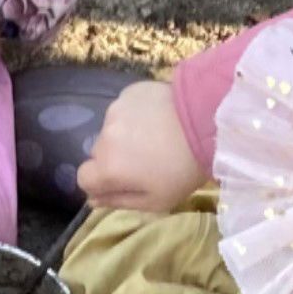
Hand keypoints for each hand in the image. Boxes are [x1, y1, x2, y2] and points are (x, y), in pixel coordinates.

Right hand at [78, 78, 203, 216]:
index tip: (121, 182)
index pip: (84, 178)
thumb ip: (119, 202)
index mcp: (107, 168)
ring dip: (124, 136)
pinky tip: (158, 119)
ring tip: (154, 137)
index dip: (99, 183)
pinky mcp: (129, 92)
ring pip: (111, 130)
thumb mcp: (155, 201)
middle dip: (114, 159)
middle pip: (98, 153)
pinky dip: (135, 116)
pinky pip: (124, 109)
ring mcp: (115, 110)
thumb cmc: (183, 171)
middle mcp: (104, 136)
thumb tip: (93, 200)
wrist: (208, 122)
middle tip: (144, 160)